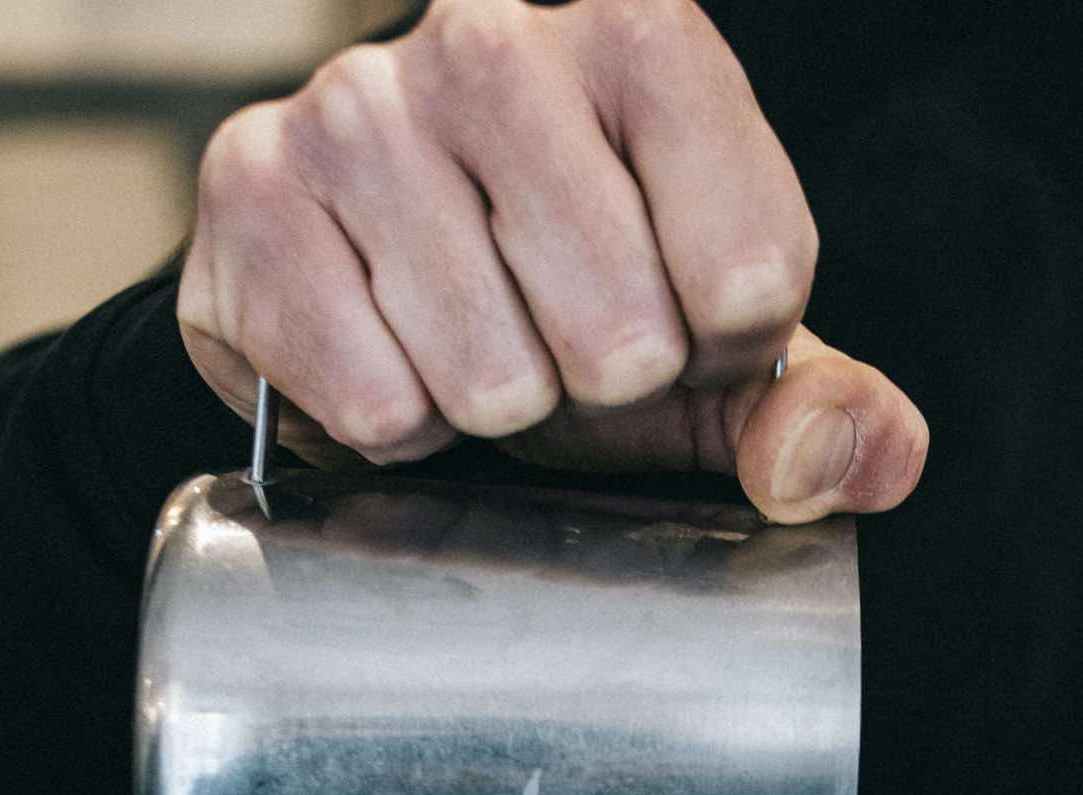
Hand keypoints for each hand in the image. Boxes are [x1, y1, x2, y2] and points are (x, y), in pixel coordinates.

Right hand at [178, 0, 927, 522]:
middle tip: (561, 342)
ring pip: (495, 377)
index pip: (754, 269)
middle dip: (603, 385)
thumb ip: (828, 415)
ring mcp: (359, 107)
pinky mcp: (252, 194)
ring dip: (497, 407)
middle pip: (624, 334)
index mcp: (646, 40)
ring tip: (475, 346)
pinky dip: (400, 424)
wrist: (391, 299)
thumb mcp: (729, 362)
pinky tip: (392, 355)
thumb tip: (830, 463)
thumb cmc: (580, 311)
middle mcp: (494, 37)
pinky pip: (379, 402)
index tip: (680, 322)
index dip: (721, 346)